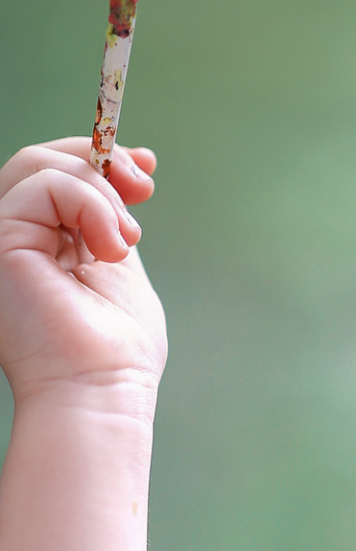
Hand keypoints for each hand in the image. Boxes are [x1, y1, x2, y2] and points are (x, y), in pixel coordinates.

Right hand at [0, 139, 166, 409]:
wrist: (100, 391)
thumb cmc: (114, 350)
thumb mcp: (117, 267)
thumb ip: (109, 221)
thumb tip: (131, 171)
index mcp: (32, 247)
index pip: (49, 177)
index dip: (97, 159)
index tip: (147, 166)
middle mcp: (7, 243)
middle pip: (37, 162)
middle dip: (101, 160)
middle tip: (144, 188)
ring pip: (37, 166)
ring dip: (100, 190)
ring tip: (128, 240)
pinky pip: (45, 186)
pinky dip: (92, 204)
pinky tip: (113, 248)